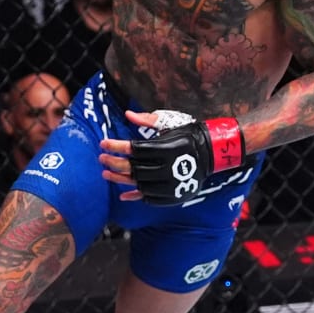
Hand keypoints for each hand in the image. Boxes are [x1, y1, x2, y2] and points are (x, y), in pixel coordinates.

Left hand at [100, 108, 245, 205]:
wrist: (211, 153)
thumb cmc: (188, 133)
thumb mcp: (171, 122)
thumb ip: (148, 119)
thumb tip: (128, 114)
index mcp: (168, 148)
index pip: (134, 149)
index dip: (116, 146)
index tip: (103, 143)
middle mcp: (169, 168)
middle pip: (133, 167)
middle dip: (114, 162)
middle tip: (102, 158)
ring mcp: (171, 184)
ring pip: (138, 183)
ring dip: (119, 179)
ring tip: (106, 173)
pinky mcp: (173, 195)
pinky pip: (149, 198)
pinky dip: (135, 196)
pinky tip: (123, 193)